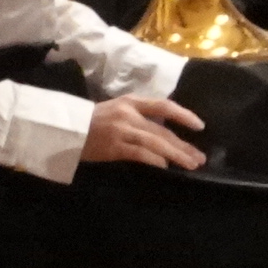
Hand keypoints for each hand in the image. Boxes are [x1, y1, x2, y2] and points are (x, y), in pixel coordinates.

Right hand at [80, 94, 205, 168]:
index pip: (163, 105)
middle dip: (183, 144)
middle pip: (162, 130)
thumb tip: (164, 131)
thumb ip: (139, 115)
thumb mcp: (117, 109)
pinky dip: (155, 160)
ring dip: (176, 155)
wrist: (67, 129)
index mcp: (130, 101)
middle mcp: (128, 114)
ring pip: (156, 142)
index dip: (183, 115)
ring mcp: (121, 130)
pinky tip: (165, 166)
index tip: (199, 125)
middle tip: (199, 157)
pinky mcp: (114, 147)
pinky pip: (140, 154)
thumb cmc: (93, 121)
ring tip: (191, 164)